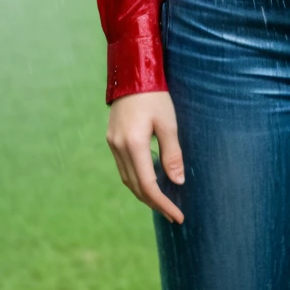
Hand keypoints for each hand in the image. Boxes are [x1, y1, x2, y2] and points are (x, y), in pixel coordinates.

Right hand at [106, 91, 184, 223]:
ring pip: (127, 179)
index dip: (162, 203)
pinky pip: (124, 168)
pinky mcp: (112, 139)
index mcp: (133, 144)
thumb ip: (172, 154)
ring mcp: (112, 144)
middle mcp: (118, 147)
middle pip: (135, 186)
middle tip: (173, 214)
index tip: (177, 216)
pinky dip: (137, 179)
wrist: (132, 73)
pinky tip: (150, 181)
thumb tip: (177, 182)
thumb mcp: (168, 122)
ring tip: (163, 202)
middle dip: (154, 203)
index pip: (147, 184)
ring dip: (144, 193)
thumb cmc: (155, 95)